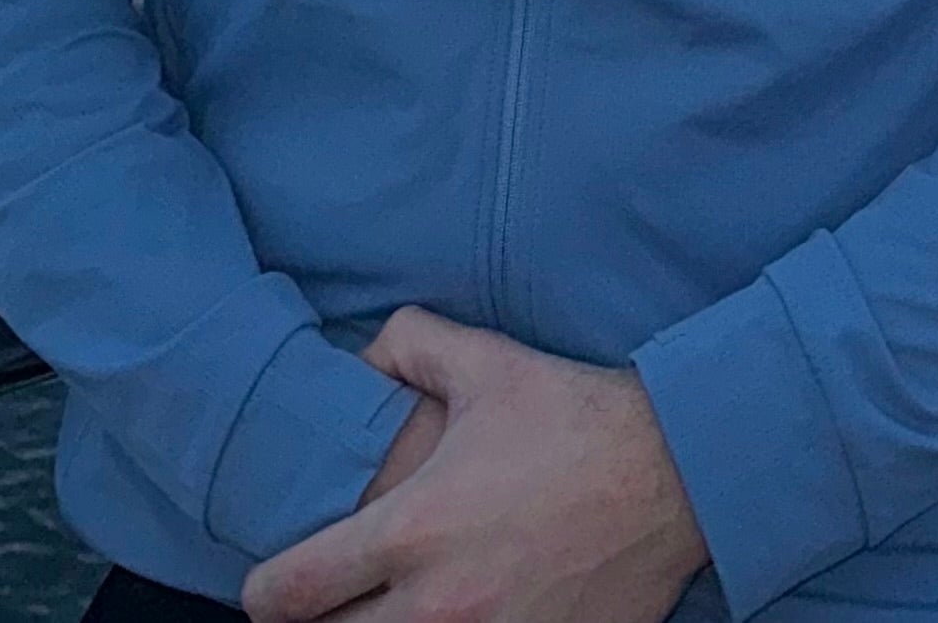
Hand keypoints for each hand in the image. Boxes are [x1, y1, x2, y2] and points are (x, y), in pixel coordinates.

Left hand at [241, 306, 707, 622]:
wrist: (672, 475)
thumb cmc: (573, 417)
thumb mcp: (485, 361)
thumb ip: (408, 342)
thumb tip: (359, 357)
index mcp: (412, 530)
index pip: (291, 593)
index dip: (265, 591)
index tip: (271, 584)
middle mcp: (437, 604)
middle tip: (330, 602)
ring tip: (384, 611)